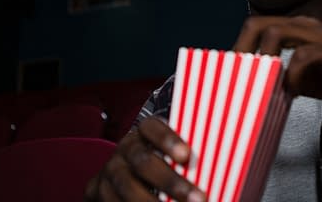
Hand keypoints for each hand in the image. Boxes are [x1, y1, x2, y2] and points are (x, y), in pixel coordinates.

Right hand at [84, 117, 206, 201]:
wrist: (125, 172)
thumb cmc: (163, 160)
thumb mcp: (172, 151)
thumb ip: (188, 155)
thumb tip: (226, 159)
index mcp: (143, 132)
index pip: (152, 128)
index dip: (168, 139)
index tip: (187, 155)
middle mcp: (124, 149)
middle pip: (143, 162)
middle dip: (170, 182)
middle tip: (199, 198)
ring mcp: (108, 171)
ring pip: (126, 188)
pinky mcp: (96, 192)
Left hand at [233, 15, 321, 116]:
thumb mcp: (304, 79)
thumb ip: (281, 78)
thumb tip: (253, 89)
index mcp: (296, 29)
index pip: (256, 26)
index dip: (238, 46)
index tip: (228, 71)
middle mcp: (306, 26)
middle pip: (258, 24)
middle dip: (240, 49)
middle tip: (233, 76)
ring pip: (277, 32)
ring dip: (261, 57)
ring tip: (257, 81)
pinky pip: (304, 56)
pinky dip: (292, 74)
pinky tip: (292, 90)